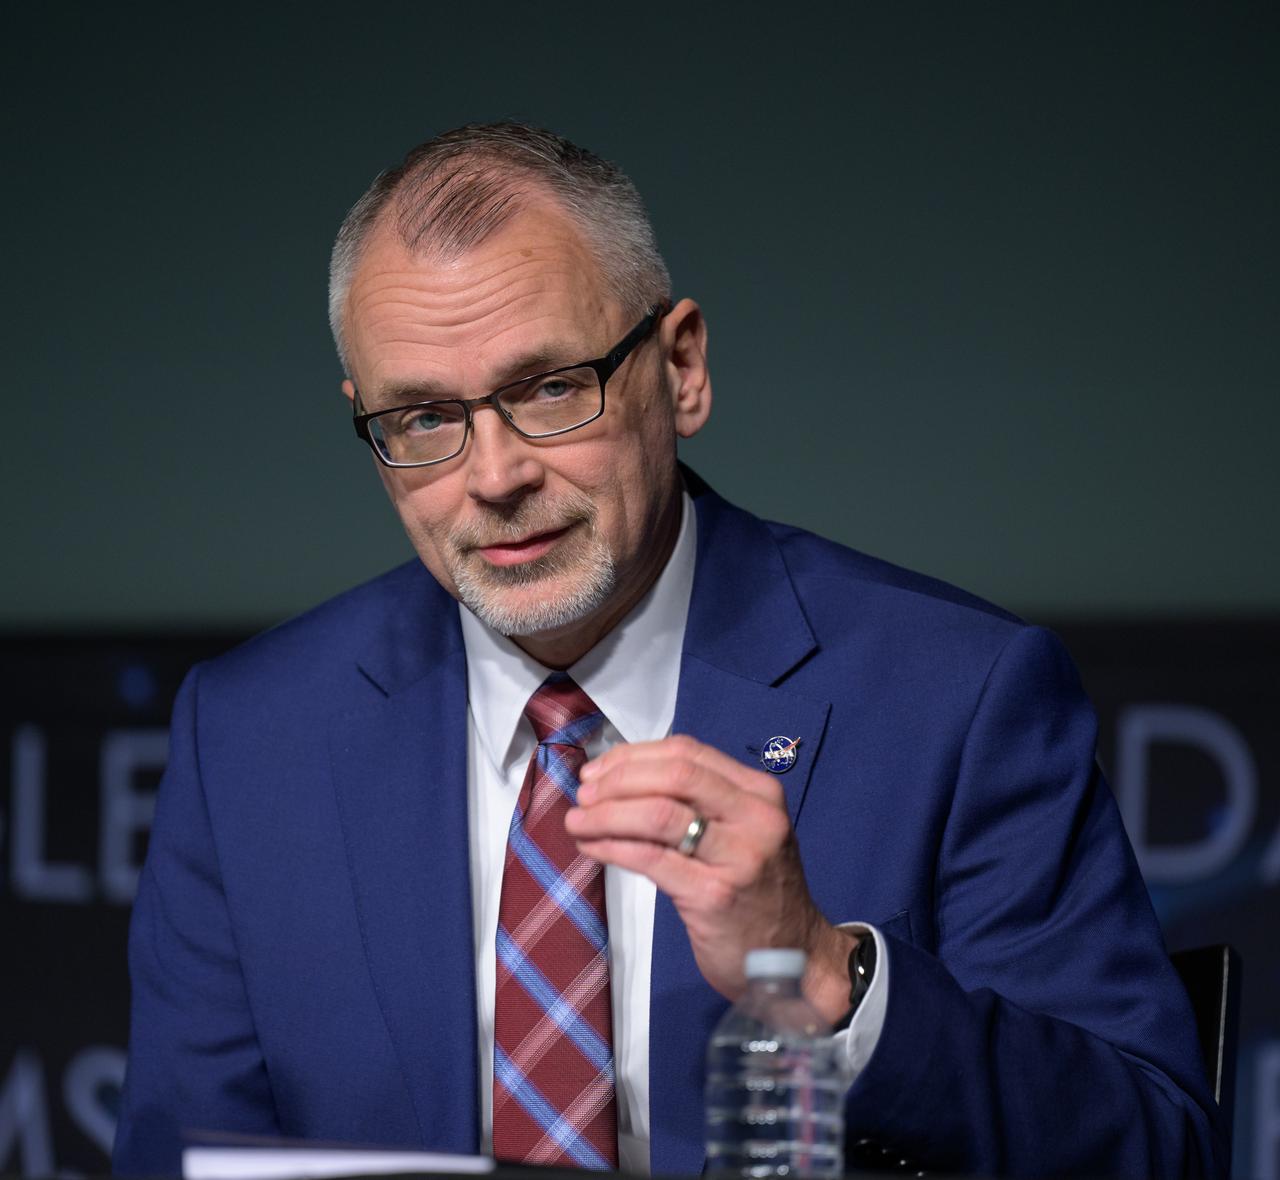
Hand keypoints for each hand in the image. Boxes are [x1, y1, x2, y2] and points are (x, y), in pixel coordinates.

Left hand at [569, 734, 856, 1016]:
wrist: (795, 955)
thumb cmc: (757, 890)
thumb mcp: (742, 832)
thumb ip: (698, 803)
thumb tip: (620, 779)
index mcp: (758, 791)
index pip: (688, 752)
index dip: (634, 756)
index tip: (599, 770)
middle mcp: (754, 816)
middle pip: (673, 775)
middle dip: (618, 779)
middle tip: (584, 794)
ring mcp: (738, 856)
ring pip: (658, 814)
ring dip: (606, 814)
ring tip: (576, 821)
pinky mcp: (714, 895)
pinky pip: (651, 859)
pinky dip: (612, 847)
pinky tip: (590, 848)